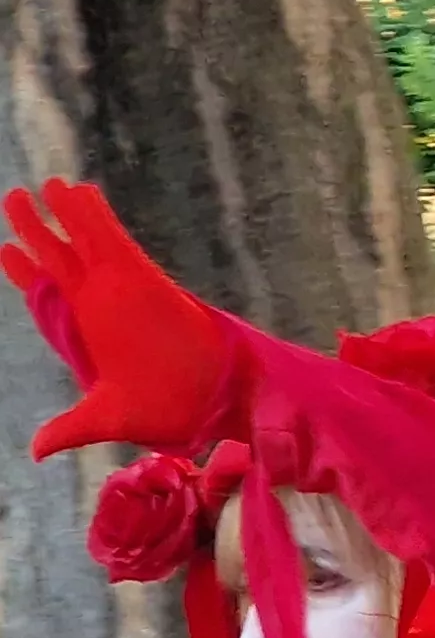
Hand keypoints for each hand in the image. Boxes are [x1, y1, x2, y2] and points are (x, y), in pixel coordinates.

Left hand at [0, 180, 229, 458]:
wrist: (210, 400)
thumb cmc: (167, 410)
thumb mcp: (106, 418)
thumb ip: (70, 427)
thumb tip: (36, 451)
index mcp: (87, 332)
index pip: (48, 294)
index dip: (24, 271)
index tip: (6, 251)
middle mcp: (99, 304)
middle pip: (57, 257)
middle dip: (32, 230)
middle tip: (12, 199)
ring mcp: (117, 287)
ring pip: (79, 241)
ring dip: (59, 213)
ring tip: (41, 186)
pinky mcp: (138, 277)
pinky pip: (109, 239)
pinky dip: (91, 215)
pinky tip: (75, 191)